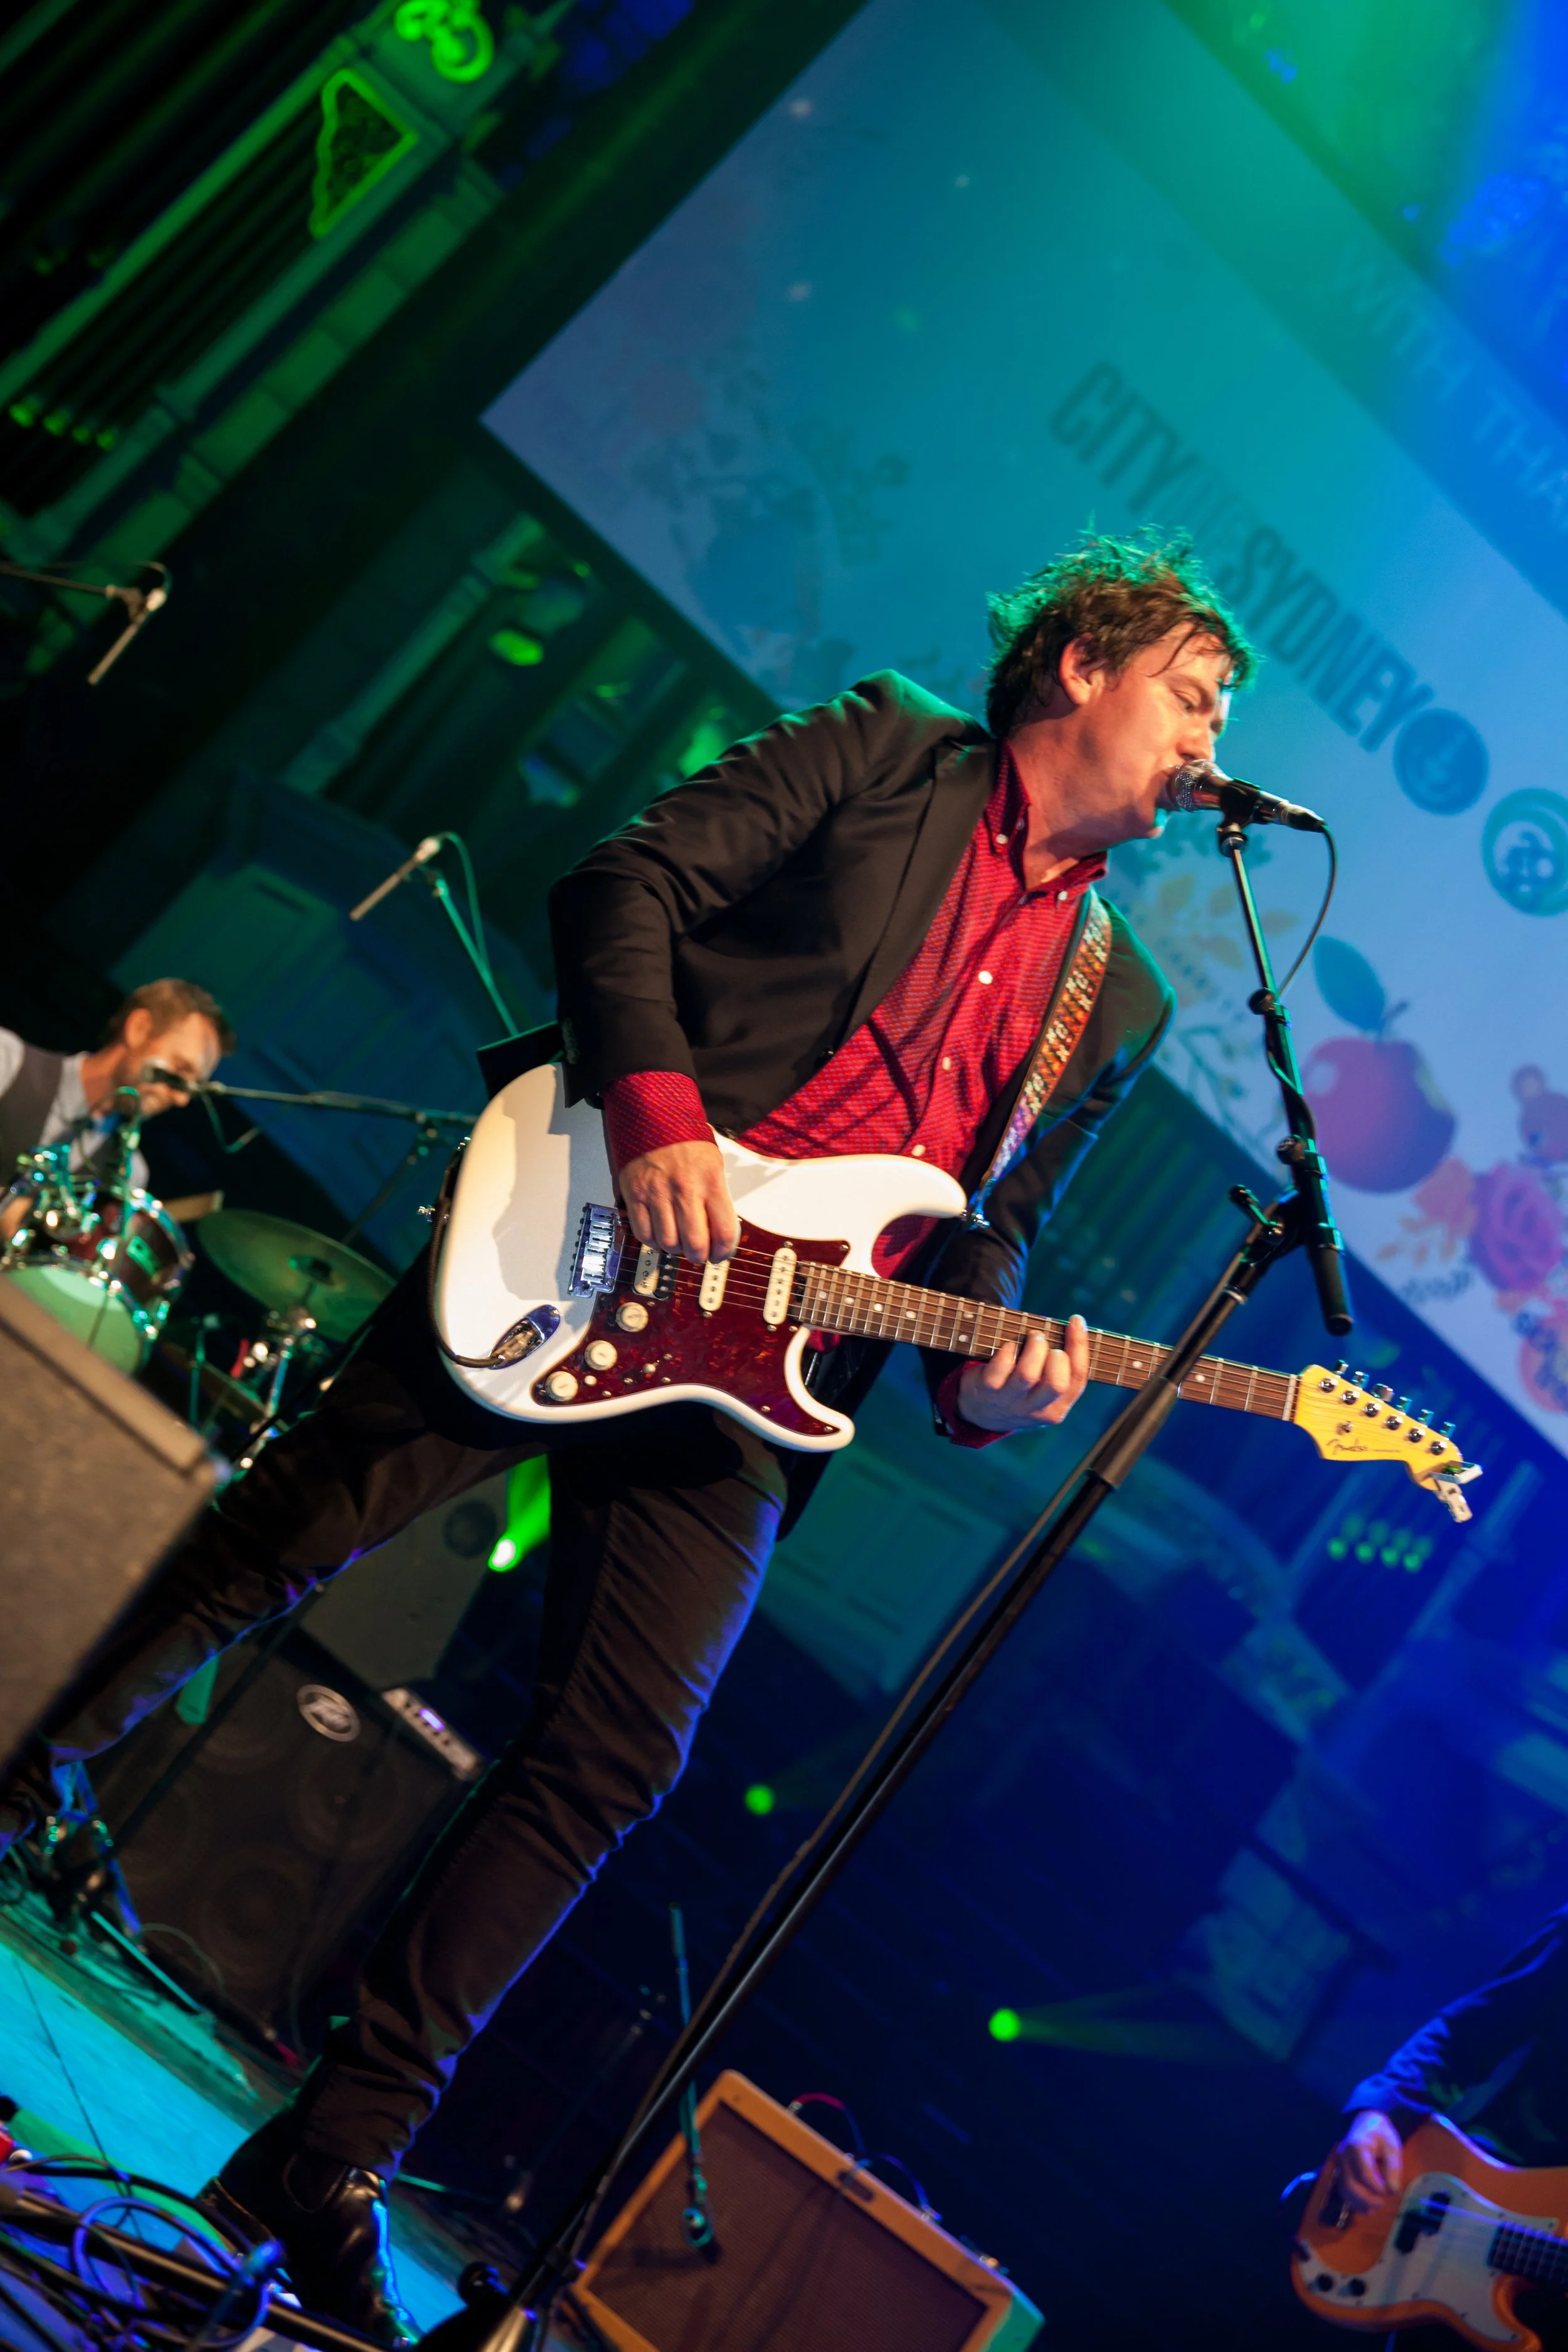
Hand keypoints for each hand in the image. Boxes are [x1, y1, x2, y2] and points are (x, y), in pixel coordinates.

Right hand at [618, 1139, 738, 1264]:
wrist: (652, 1116)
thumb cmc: (684, 1140)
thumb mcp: (713, 1164)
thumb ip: (717, 1197)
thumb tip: (719, 1231)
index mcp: (710, 1182)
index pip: (723, 1232)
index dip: (723, 1252)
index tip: (719, 1255)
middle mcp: (685, 1190)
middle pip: (695, 1244)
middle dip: (699, 1256)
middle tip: (698, 1253)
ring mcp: (657, 1194)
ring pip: (668, 1243)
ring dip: (675, 1249)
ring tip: (678, 1242)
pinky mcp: (634, 1195)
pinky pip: (643, 1233)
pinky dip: (652, 1241)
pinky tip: (659, 1235)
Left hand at [956, 1314, 1090, 1433]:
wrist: (981, 1412)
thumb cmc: (1020, 1389)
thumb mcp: (1043, 1389)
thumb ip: (1060, 1367)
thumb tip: (1074, 1327)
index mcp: (1057, 1408)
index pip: (1078, 1378)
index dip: (1080, 1346)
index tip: (1076, 1321)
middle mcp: (1035, 1409)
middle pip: (1057, 1383)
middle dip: (1057, 1355)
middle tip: (1047, 1342)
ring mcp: (1010, 1401)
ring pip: (1027, 1374)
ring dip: (1034, 1348)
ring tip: (1032, 1337)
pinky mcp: (988, 1391)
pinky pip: (1001, 1367)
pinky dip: (1008, 1350)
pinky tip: (1010, 1345)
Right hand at [1333, 2111, 1402, 2212]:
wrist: (1365, 2122)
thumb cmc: (1381, 2134)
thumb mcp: (1392, 2146)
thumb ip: (1393, 2168)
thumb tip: (1393, 2191)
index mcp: (1357, 2147)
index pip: (1365, 2174)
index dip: (1378, 2188)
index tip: (1392, 2192)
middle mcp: (1344, 2156)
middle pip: (1351, 2184)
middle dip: (1368, 2199)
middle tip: (1384, 2203)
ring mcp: (1340, 2164)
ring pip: (1345, 2190)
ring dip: (1360, 2203)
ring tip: (1376, 2207)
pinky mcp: (1341, 2171)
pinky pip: (1344, 2190)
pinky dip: (1354, 2202)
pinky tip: (1367, 2209)